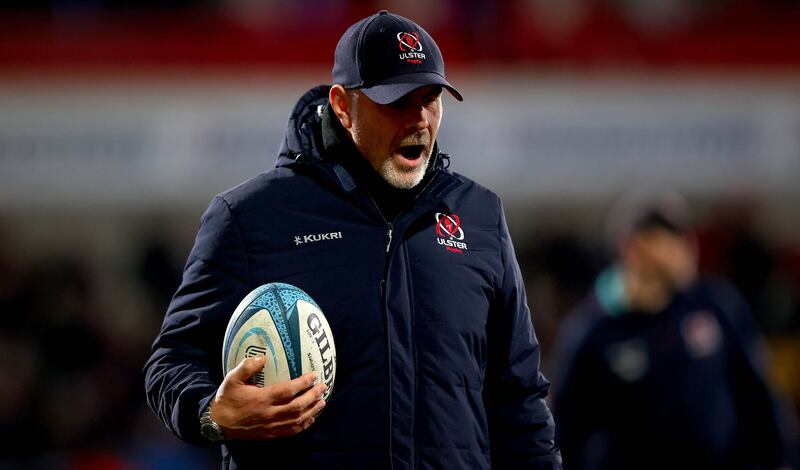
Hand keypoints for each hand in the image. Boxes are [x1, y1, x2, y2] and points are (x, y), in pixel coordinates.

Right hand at [210, 355, 326, 439]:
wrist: (217, 424)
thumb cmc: (226, 399)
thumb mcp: (232, 379)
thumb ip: (247, 367)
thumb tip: (262, 357)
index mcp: (262, 399)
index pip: (288, 391)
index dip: (303, 383)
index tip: (314, 375)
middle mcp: (269, 414)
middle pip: (297, 407)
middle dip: (313, 396)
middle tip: (323, 387)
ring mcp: (271, 426)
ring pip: (297, 420)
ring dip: (312, 411)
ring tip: (322, 402)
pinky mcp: (270, 434)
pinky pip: (291, 431)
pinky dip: (303, 425)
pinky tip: (310, 419)